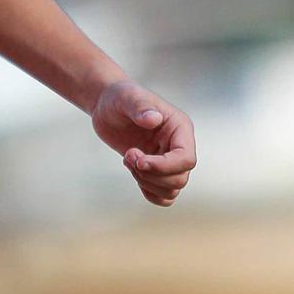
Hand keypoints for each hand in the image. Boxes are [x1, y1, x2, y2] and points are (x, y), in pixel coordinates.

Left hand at [91, 79, 196, 206]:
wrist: (108, 105)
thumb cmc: (120, 97)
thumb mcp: (128, 97)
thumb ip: (141, 107)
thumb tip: (153, 119)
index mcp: (180, 128)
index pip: (186, 159)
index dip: (164, 167)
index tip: (138, 161)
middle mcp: (179, 146)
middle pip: (180, 178)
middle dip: (150, 174)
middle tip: (128, 156)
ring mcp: (168, 159)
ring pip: (172, 189)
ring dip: (146, 182)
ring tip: (128, 160)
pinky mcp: (156, 170)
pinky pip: (164, 195)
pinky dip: (150, 193)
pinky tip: (133, 173)